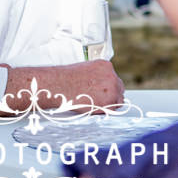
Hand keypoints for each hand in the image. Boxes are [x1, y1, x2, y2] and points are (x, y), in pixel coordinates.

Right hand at [3, 59, 124, 111]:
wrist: (59, 85)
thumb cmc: (67, 79)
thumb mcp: (85, 69)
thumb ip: (97, 76)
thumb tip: (99, 85)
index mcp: (106, 66)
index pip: (114, 78)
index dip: (108, 87)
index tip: (102, 92)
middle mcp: (111, 75)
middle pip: (119, 89)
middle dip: (111, 95)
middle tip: (98, 100)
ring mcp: (112, 88)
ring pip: (118, 100)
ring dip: (109, 103)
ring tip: (94, 103)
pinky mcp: (109, 101)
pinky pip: (113, 109)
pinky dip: (105, 111)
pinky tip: (93, 107)